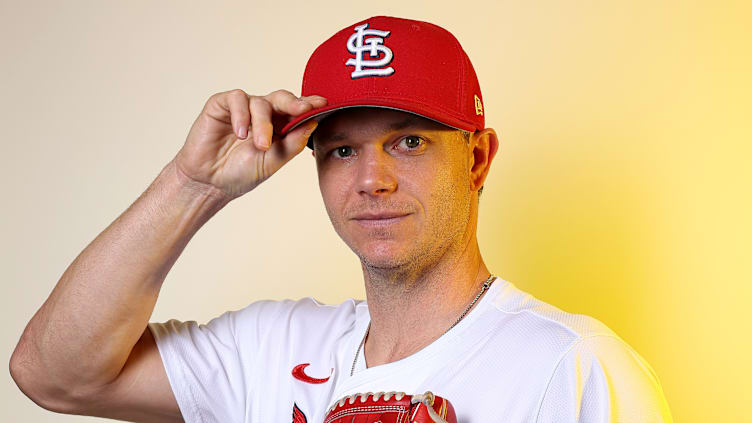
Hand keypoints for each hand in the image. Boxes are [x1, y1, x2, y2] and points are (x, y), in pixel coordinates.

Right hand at [172, 89, 325, 200]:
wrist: (210, 183)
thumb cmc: (241, 173)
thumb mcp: (273, 161)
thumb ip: (293, 143)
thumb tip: (313, 123)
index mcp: (278, 125)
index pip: (296, 110)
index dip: (309, 105)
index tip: (323, 104)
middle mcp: (262, 113)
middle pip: (282, 98)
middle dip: (294, 103)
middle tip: (303, 110)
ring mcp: (242, 108)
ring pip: (260, 102)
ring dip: (263, 124)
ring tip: (260, 145)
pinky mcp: (221, 105)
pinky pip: (236, 99)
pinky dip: (241, 115)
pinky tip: (241, 133)